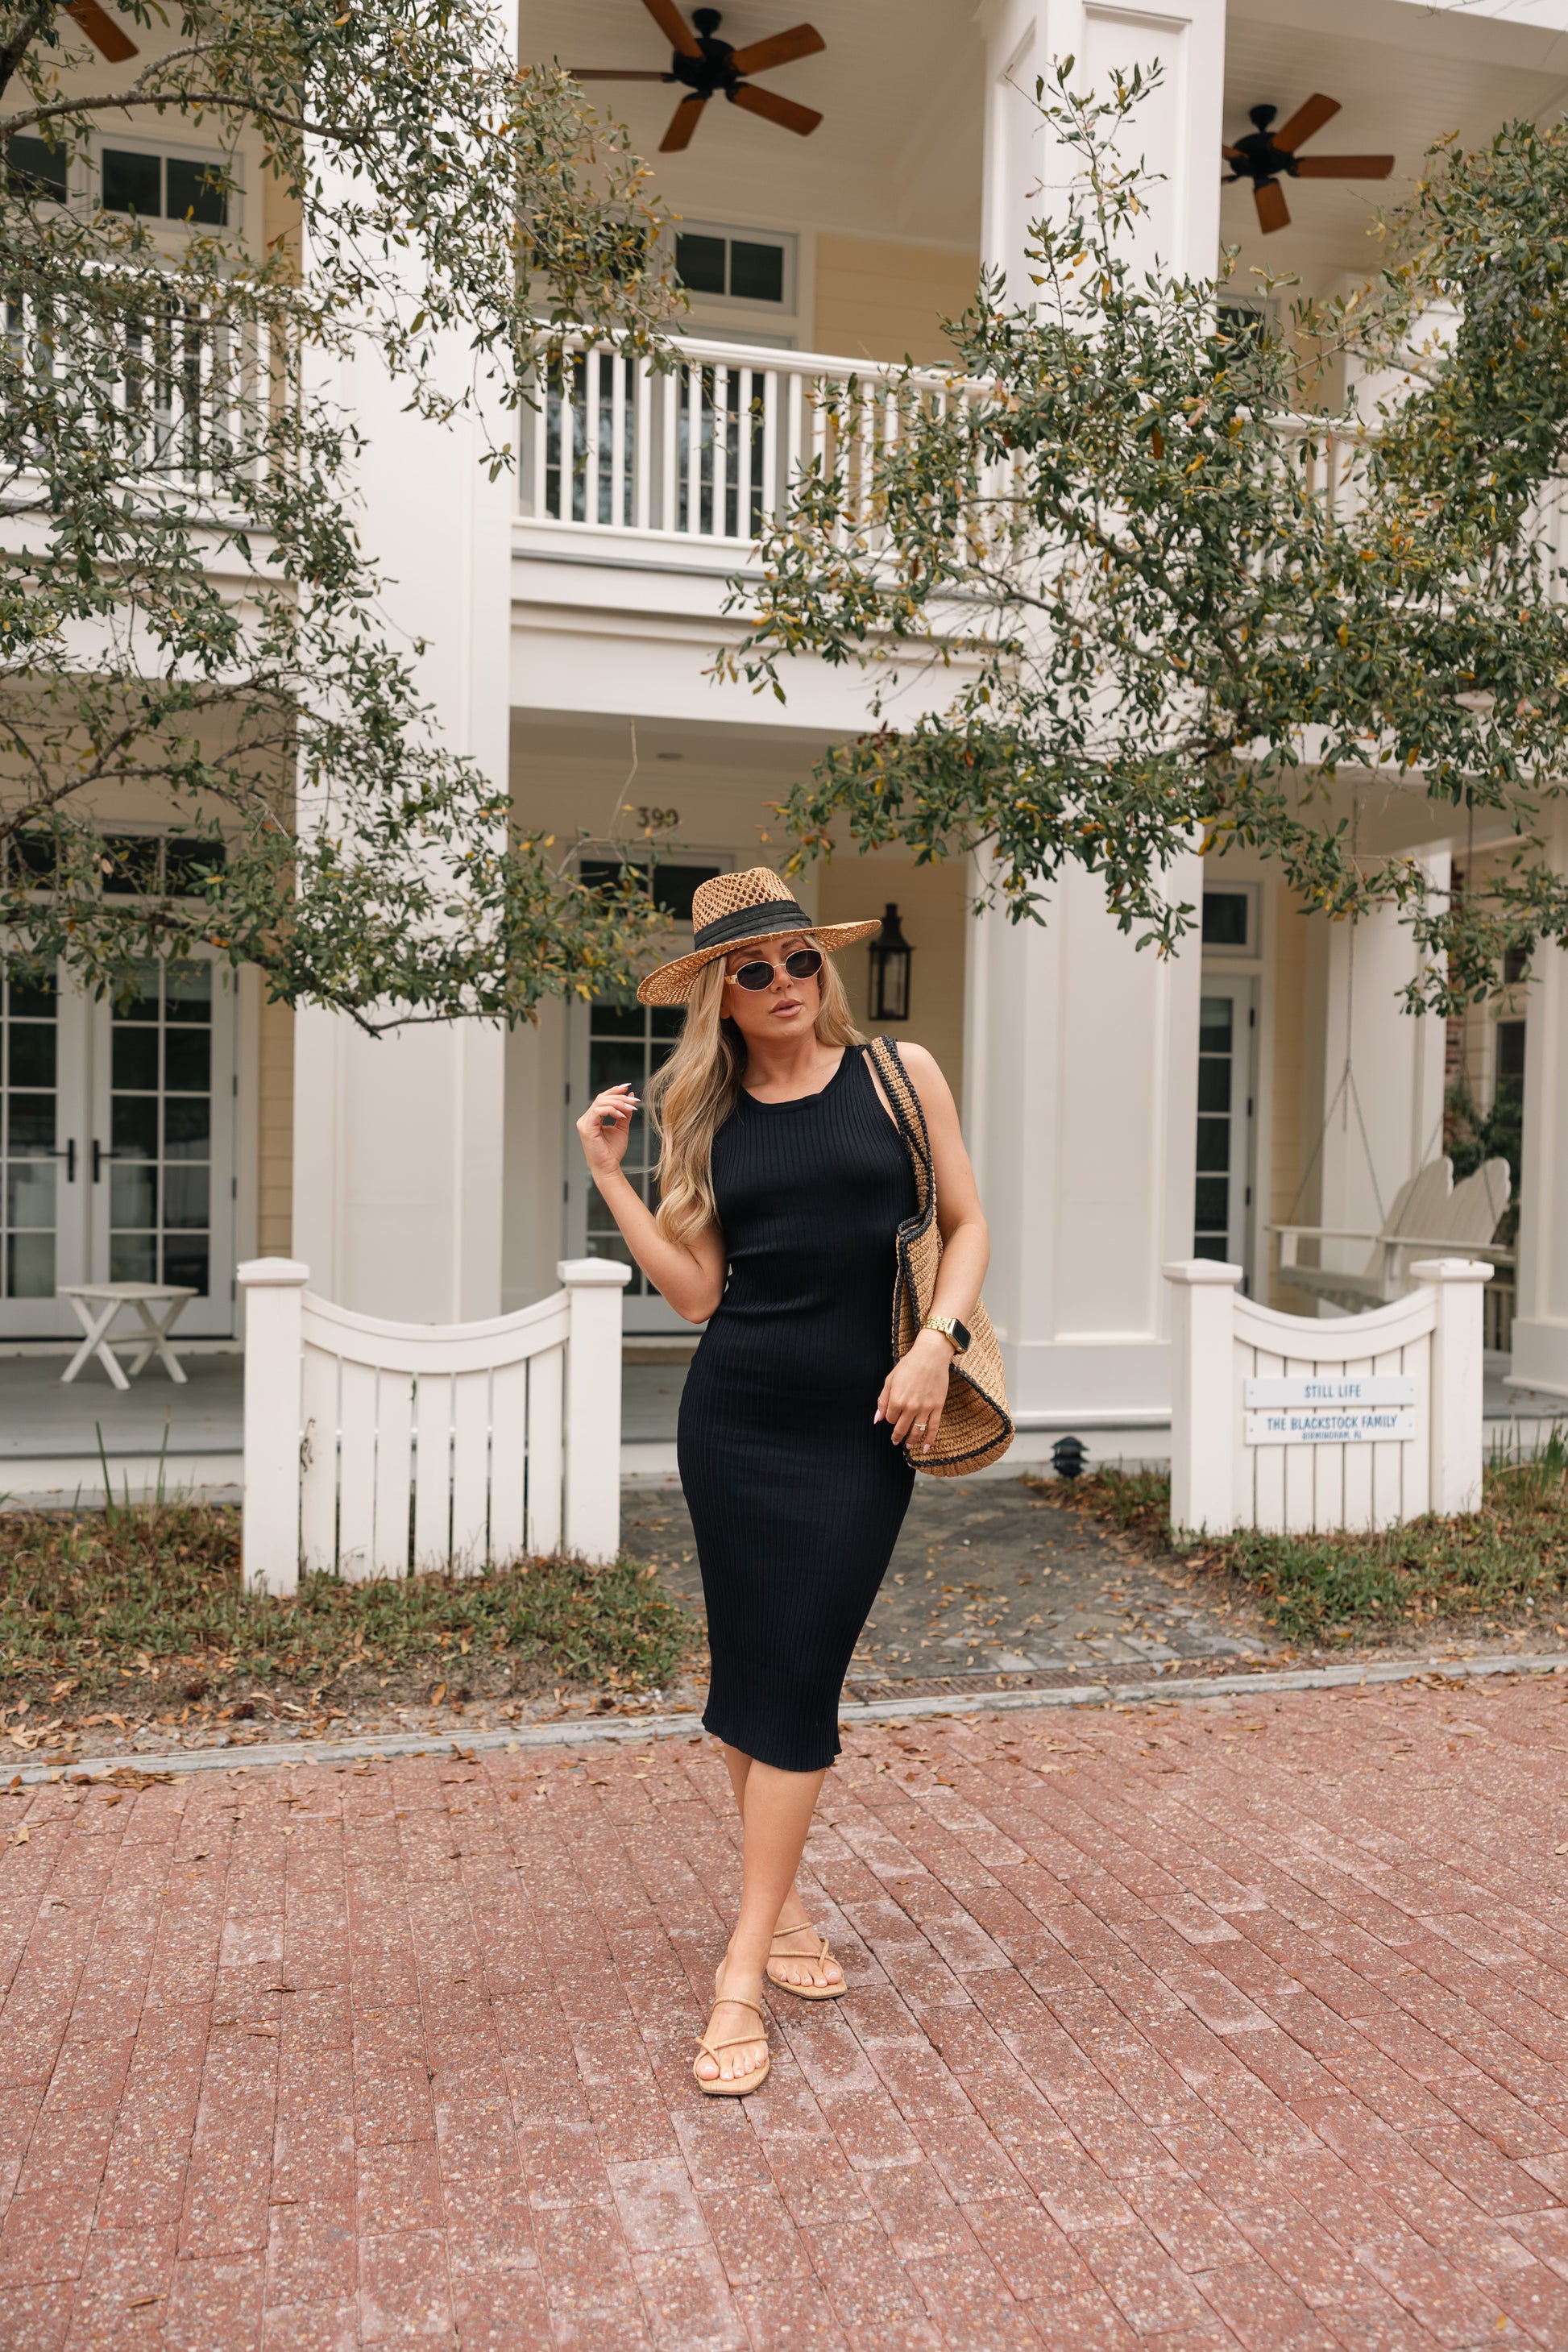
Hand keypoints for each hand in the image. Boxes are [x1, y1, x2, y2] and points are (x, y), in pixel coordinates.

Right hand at [576, 1084, 637, 1184]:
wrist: (609, 1167)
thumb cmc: (613, 1151)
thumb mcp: (622, 1128)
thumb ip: (625, 1112)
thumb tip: (630, 1096)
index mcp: (592, 1118)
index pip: (602, 1098)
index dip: (614, 1091)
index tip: (628, 1087)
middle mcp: (586, 1119)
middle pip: (601, 1098)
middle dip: (619, 1097)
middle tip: (634, 1101)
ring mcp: (584, 1123)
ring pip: (600, 1102)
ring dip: (618, 1103)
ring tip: (631, 1108)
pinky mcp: (586, 1128)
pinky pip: (598, 1111)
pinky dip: (612, 1110)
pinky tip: (622, 1115)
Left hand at [874, 1329, 954, 1454]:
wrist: (931, 1355)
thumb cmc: (909, 1365)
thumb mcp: (890, 1380)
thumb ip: (883, 1401)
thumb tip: (877, 1419)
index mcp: (897, 1400)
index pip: (891, 1419)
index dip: (891, 1418)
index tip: (893, 1415)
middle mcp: (910, 1407)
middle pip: (902, 1428)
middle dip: (897, 1436)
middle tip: (896, 1441)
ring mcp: (925, 1408)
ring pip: (917, 1431)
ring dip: (911, 1441)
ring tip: (908, 1446)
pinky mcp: (937, 1407)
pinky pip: (933, 1428)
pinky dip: (930, 1440)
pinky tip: (926, 1448)